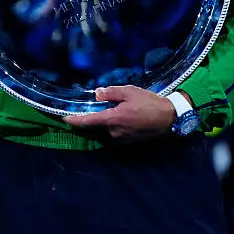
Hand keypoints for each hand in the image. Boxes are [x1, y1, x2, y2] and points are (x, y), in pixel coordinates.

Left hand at [63, 86, 177, 142]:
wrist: (170, 118)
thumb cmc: (149, 103)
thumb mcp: (130, 91)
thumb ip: (111, 92)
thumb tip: (96, 94)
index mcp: (112, 119)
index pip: (87, 121)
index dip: (74, 120)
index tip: (63, 118)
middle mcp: (114, 132)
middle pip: (95, 125)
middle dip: (90, 118)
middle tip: (87, 107)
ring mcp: (121, 138)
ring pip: (105, 129)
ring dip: (103, 121)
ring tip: (108, 109)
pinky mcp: (128, 141)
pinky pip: (114, 133)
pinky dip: (112, 125)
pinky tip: (119, 116)